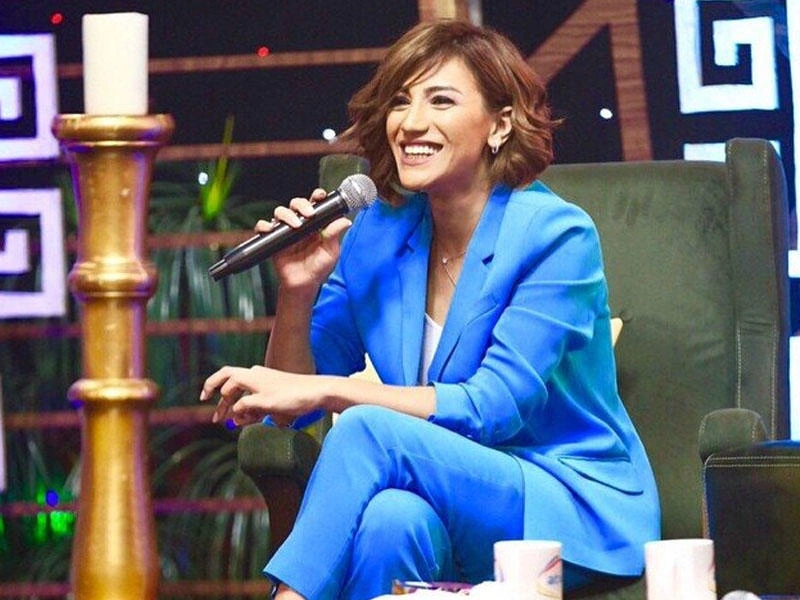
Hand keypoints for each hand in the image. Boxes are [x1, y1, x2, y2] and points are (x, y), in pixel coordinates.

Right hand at [199, 365, 323, 426]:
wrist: (318, 392)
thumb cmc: (292, 396)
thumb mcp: (264, 404)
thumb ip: (245, 407)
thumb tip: (234, 412)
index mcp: (251, 376)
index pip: (224, 378)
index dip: (211, 387)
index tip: (203, 401)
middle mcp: (256, 376)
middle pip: (232, 387)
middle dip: (224, 403)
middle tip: (217, 420)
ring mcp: (266, 382)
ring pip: (245, 395)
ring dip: (239, 408)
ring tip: (237, 423)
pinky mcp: (275, 390)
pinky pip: (256, 398)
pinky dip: (251, 408)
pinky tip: (251, 420)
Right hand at [255, 188, 351, 293]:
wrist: (303, 283)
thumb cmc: (318, 267)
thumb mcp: (331, 252)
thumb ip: (335, 235)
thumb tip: (346, 220)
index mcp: (315, 223)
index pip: (314, 204)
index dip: (317, 196)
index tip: (321, 195)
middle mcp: (299, 223)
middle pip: (296, 203)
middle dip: (302, 204)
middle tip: (309, 214)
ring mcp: (285, 230)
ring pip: (280, 212)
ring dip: (287, 214)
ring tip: (296, 225)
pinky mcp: (273, 239)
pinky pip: (263, 227)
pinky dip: (264, 226)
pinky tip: (271, 229)